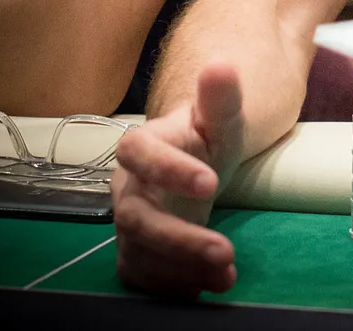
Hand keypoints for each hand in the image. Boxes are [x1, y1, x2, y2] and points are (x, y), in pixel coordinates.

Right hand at [113, 62, 246, 296]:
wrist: (192, 168)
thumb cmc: (202, 140)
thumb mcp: (218, 119)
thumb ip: (220, 97)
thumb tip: (222, 63)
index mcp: (142, 147)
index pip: (140, 153)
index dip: (169, 169)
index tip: (211, 182)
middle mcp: (127, 188)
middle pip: (135, 217)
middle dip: (177, 238)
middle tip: (223, 251)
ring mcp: (129, 223)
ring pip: (139, 251)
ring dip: (180, 268)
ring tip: (225, 275)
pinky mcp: (136, 253)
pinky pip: (142, 275)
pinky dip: (170, 286)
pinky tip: (204, 288)